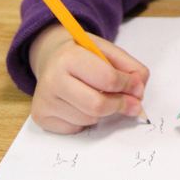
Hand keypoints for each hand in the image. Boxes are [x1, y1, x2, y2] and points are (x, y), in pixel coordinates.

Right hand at [28, 24, 148, 134]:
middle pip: (97, 105)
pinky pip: (75, 128)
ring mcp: (44, 100)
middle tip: (133, 104)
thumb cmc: (83, 55)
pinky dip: (86, 120)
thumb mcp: (107, 51)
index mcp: (70, 57)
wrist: (52, 58)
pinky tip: (81, 104)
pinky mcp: (40, 117)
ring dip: (103, 112)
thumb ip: (129, 67)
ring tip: (98, 95)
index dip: (128, 86)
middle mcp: (52, 79)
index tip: (138, 89)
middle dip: (120, 105)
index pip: (107, 78)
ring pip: (88, 119)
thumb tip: (139, 91)